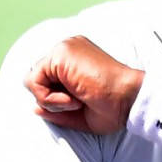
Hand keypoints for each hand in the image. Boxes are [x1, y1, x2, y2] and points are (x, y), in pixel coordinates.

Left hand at [24, 36, 143, 133]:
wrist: (128, 99)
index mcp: (75, 59)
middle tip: (77, 103)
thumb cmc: (111, 107)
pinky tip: (72, 99)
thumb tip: (34, 108)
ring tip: (76, 101)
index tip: (79, 104)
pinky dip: (49, 98)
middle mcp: (68, 50)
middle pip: (37, 78)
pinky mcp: (60, 53)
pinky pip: (34, 81)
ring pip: (33, 80)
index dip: (54, 100)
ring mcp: (64, 49)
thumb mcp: (78, 112)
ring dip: (51, 100)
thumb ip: (55, 108)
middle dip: (50, 99)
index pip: (46, 80)